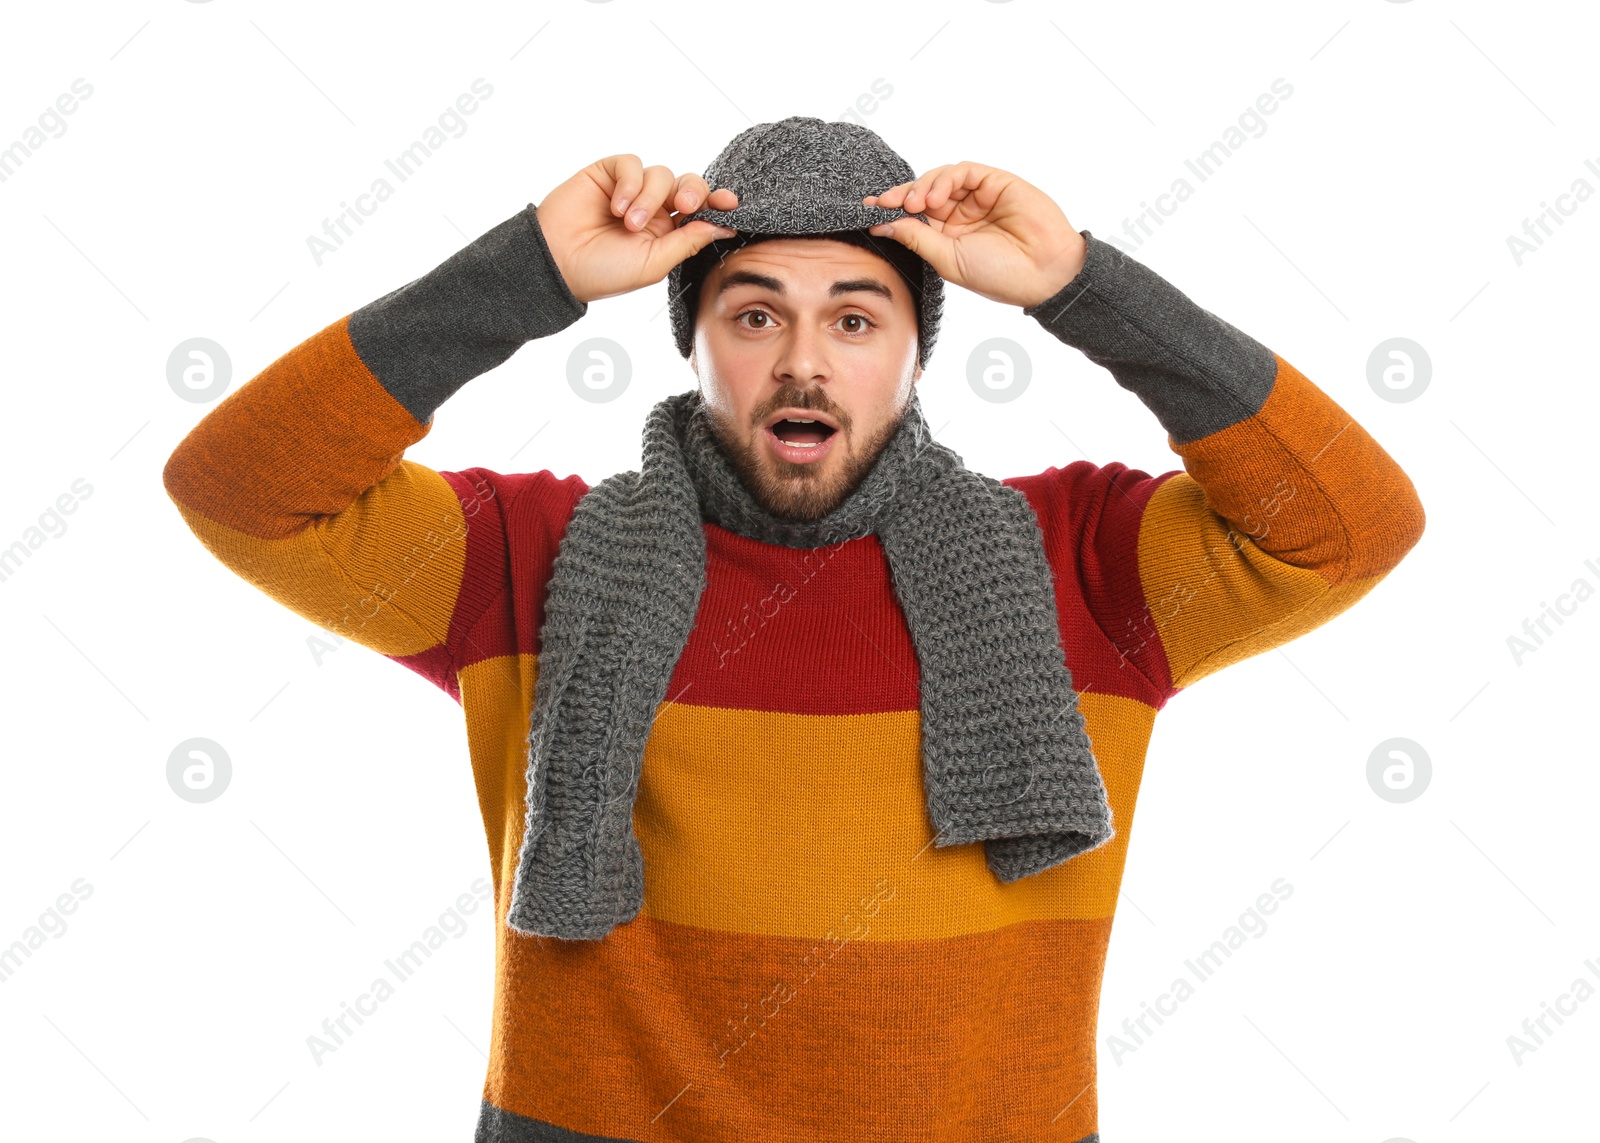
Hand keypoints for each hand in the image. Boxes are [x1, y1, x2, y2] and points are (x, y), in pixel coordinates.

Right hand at [537, 154, 739, 304]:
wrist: (558, 263)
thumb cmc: (603, 273)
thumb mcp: (654, 263)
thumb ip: (688, 242)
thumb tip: (724, 227)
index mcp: (668, 233)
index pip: (701, 211)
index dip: (717, 203)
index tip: (731, 203)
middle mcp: (654, 209)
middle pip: (688, 184)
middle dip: (693, 190)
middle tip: (684, 204)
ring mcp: (631, 190)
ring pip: (661, 174)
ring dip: (649, 197)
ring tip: (629, 223)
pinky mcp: (608, 174)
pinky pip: (632, 164)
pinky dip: (629, 183)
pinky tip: (617, 206)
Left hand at [863, 162, 1086, 308]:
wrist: (1044, 272)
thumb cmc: (999, 275)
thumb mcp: (948, 260)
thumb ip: (917, 237)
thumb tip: (882, 224)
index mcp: (949, 236)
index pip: (914, 216)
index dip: (891, 210)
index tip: (868, 210)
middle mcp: (961, 214)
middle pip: (922, 193)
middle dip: (900, 196)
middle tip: (883, 203)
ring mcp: (979, 196)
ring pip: (940, 178)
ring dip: (921, 187)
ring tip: (915, 204)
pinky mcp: (995, 182)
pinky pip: (964, 171)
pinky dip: (944, 179)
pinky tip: (934, 197)